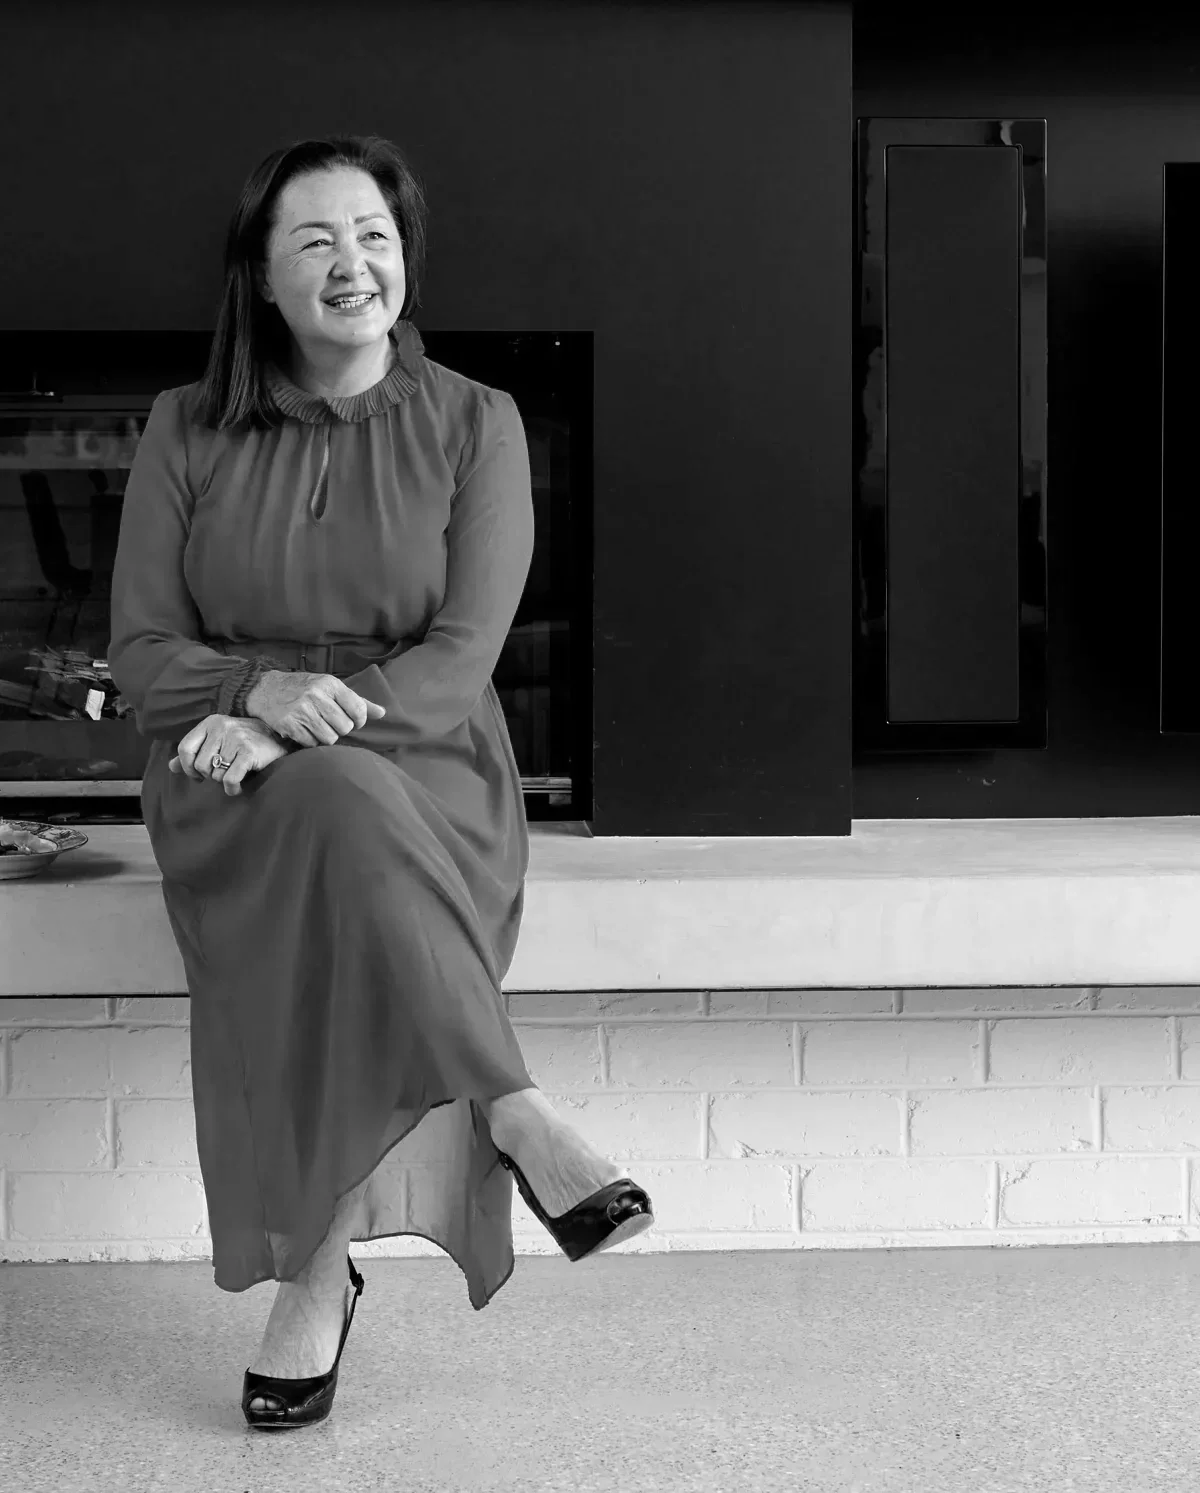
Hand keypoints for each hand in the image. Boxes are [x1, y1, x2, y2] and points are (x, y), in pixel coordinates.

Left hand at [168, 715, 290, 796]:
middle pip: (200, 765)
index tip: (198, 775)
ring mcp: (236, 739)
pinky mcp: (249, 752)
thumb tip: (171, 766)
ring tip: (235, 775)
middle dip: (209, 776)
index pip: (185, 749)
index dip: (188, 767)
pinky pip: (230, 780)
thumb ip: (194, 752)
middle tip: (223, 774)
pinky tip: (238, 788)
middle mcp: (222, 727)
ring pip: (216, 774)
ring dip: (224, 782)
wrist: (280, 739)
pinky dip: (232, 789)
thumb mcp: (218, 741)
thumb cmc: (245, 742)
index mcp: (211, 723)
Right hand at [244, 670, 385, 746]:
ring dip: (327, 737)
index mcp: (330, 684)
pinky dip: (311, 741)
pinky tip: (305, 730)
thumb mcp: (330, 687)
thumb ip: (357, 701)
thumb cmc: (304, 688)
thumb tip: (383, 713)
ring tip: (318, 727)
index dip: (359, 720)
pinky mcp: (290, 725)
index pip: (359, 710)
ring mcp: (302, 711)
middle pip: (346, 727)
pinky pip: (313, 744)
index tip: (353, 720)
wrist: (266, 689)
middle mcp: (317, 696)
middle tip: (330, 722)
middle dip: (341, 729)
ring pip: (330, 738)